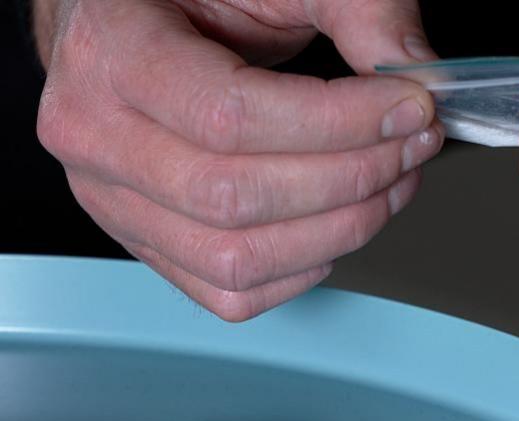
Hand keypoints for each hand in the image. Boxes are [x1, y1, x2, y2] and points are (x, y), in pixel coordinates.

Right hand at [35, 0, 443, 320]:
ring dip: (340, 229)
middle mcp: (97, 137)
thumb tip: (419, 73)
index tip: (408, 107)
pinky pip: (229, 291)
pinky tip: (340, 223)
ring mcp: (114, 203)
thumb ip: (355, 8)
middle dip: (354, 176)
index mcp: (113, 52)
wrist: (126, 28)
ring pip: (237, 258)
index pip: (231, 116)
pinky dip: (302, 269)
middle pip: (238, 197)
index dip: (340, 122)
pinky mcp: (146, 244)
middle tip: (413, 142)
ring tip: (392, 180)